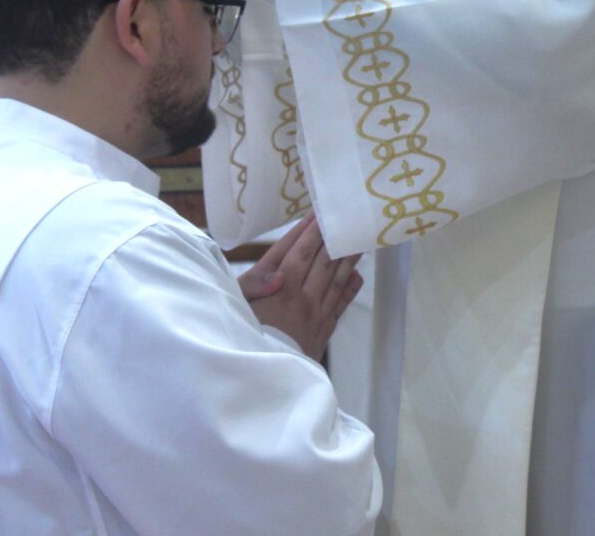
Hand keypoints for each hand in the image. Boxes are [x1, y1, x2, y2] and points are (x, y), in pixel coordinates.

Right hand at [242, 215, 362, 361]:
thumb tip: (279, 276)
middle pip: (320, 260)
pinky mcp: (323, 329)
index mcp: (278, 287)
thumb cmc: (243, 337)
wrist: (261, 381)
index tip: (318, 214)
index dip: (308, 231)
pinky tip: (357, 274)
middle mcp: (300, 296)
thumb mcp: (237, 307)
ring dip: (347, 257)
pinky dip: (350, 286)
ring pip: (335, 278)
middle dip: (331, 236)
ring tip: (358, 238)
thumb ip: (254, 285)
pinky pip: (341, 303)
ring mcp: (315, 313)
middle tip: (343, 217)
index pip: (298, 251)